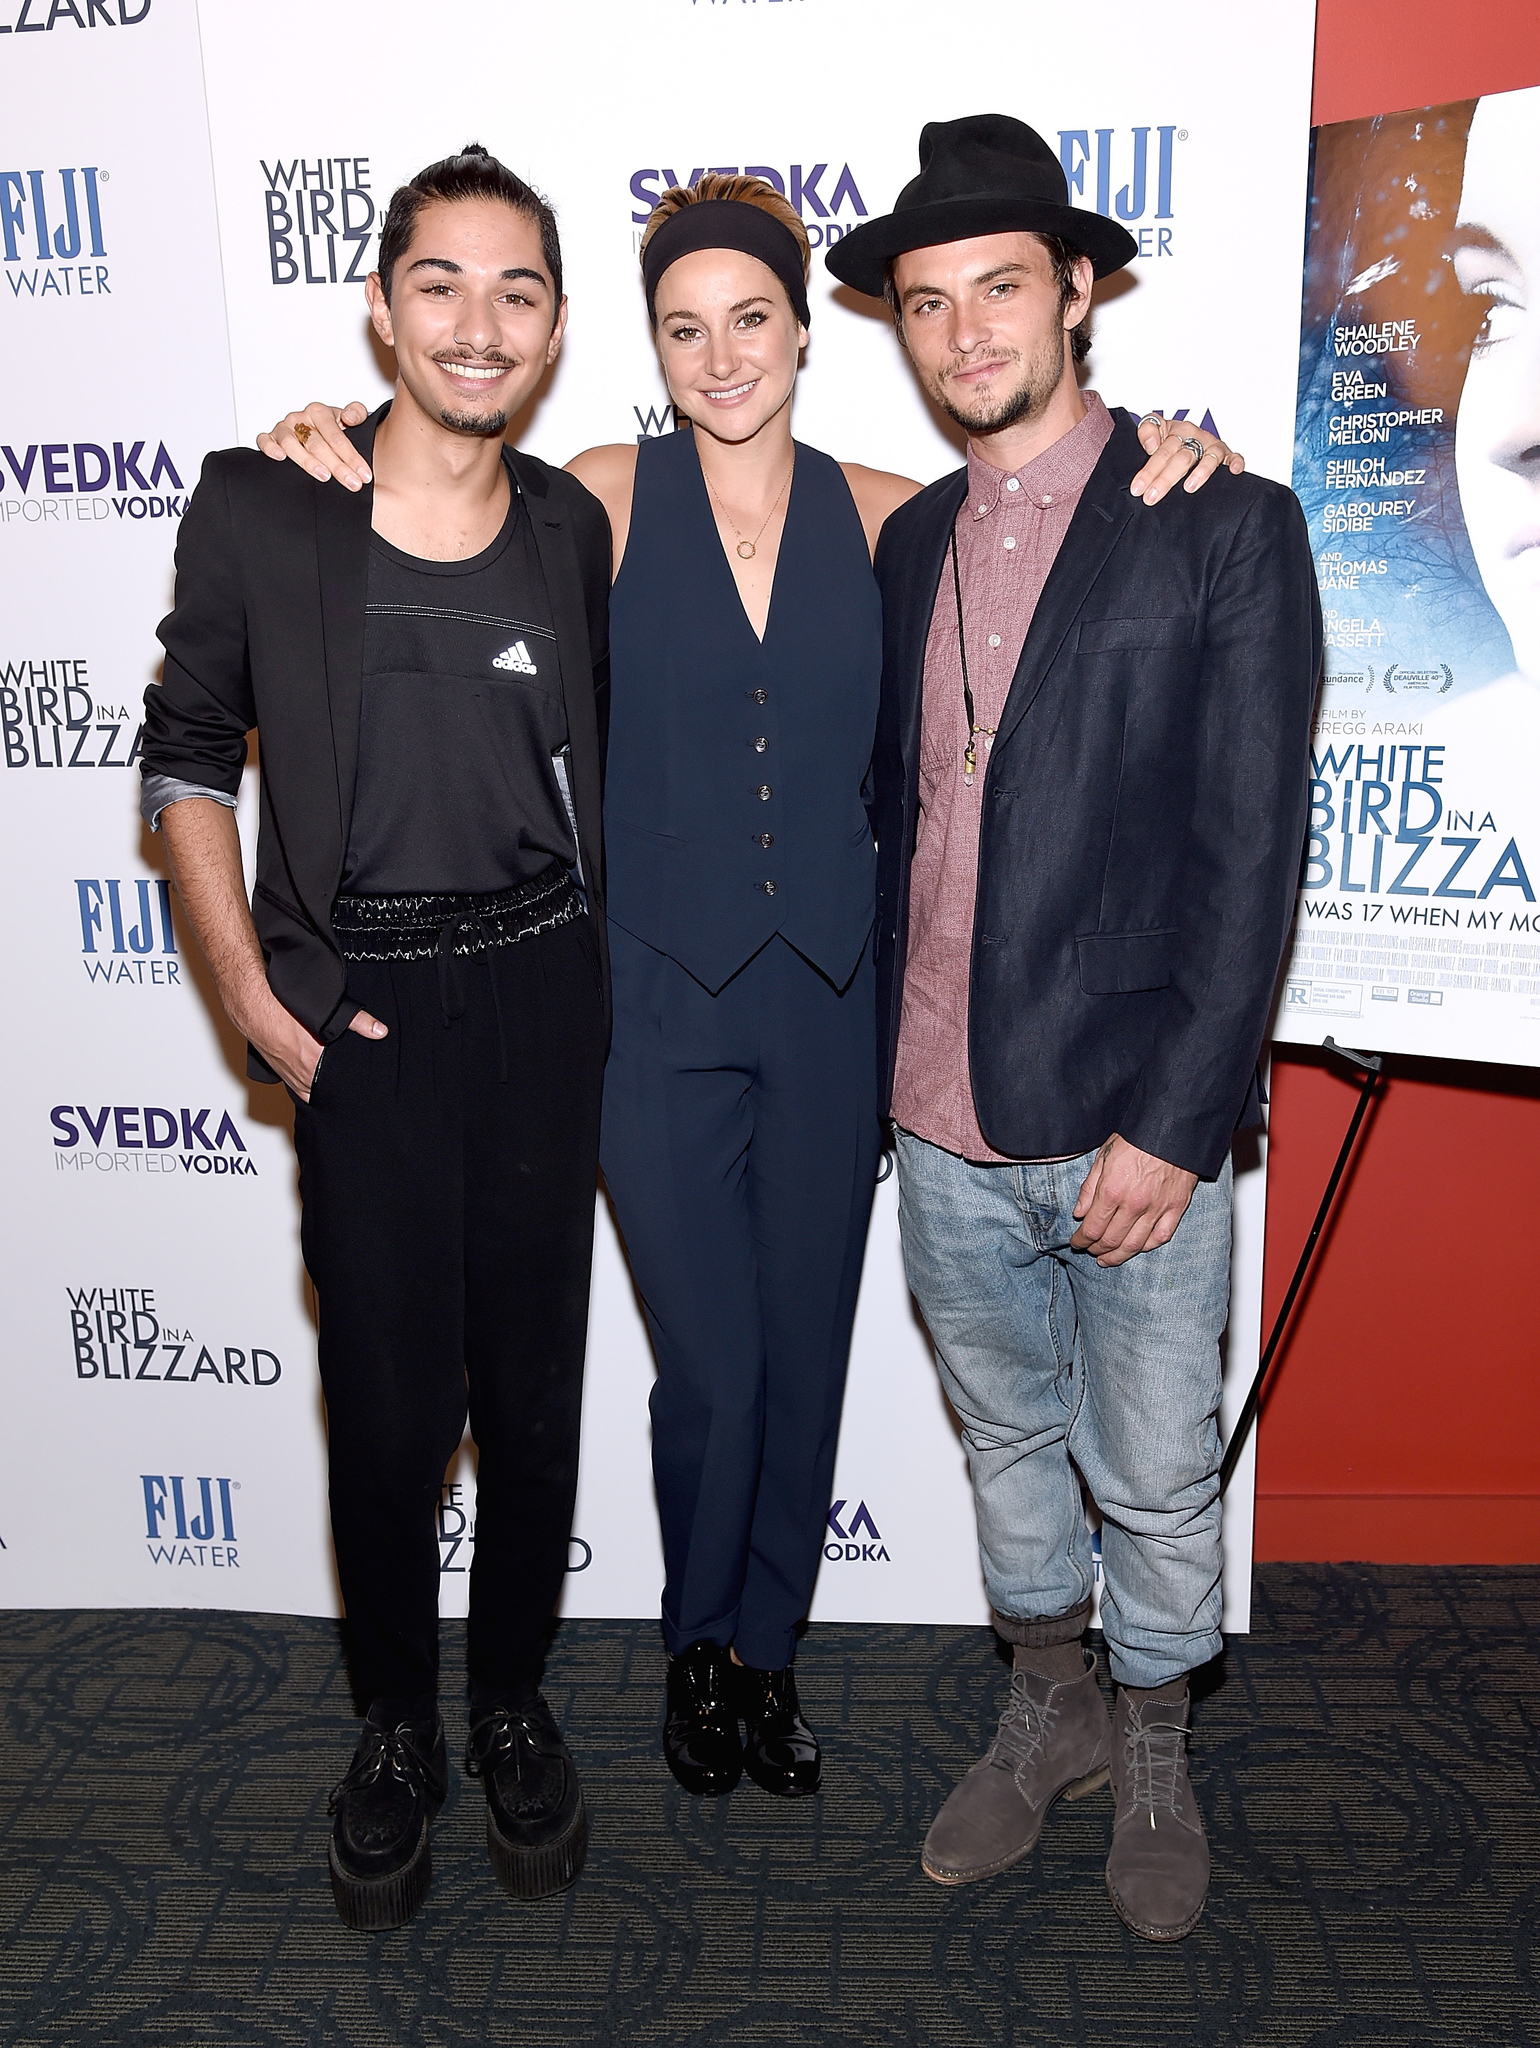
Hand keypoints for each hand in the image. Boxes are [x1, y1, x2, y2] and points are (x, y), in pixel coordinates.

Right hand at [228, 982, 386, 1100]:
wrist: (251, 1005)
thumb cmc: (281, 1009)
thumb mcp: (325, 1013)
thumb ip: (355, 1022)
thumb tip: (379, 1031)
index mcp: (313, 1063)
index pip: (337, 1085)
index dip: (350, 1086)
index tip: (360, 1086)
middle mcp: (299, 1073)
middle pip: (324, 1091)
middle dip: (336, 1089)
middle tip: (349, 1085)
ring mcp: (287, 1074)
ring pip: (308, 1091)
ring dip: (319, 1089)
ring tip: (333, 1084)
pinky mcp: (277, 1070)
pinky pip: (295, 1086)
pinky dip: (304, 1085)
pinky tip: (311, 1077)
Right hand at [257, 400, 371, 489]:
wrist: (317, 433)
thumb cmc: (333, 430)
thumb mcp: (350, 419)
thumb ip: (356, 413)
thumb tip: (349, 417)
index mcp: (319, 412)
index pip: (337, 436)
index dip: (352, 456)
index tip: (364, 474)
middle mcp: (300, 419)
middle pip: (317, 444)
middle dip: (337, 466)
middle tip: (352, 483)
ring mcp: (284, 428)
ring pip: (292, 444)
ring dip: (308, 461)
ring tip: (324, 476)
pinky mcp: (270, 438)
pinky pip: (264, 440)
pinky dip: (269, 447)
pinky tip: (280, 458)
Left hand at [1071, 1134, 1197, 1266]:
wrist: (1171, 1129)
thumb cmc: (1136, 1139)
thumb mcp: (1103, 1156)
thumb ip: (1089, 1187)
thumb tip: (1079, 1212)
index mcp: (1112, 1191)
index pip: (1092, 1228)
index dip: (1081, 1240)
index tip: (1076, 1242)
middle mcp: (1134, 1205)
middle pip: (1111, 1240)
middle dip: (1096, 1249)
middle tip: (1089, 1251)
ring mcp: (1157, 1208)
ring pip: (1134, 1245)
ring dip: (1118, 1256)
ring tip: (1107, 1259)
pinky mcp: (1176, 1207)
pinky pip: (1161, 1237)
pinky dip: (1147, 1247)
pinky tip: (1137, 1249)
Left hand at [1130, 414, 1243, 503]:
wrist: (1186, 435)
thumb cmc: (1169, 438)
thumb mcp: (1153, 429)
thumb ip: (1147, 431)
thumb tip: (1151, 444)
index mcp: (1177, 431)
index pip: (1162, 452)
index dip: (1149, 470)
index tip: (1137, 487)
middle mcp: (1196, 437)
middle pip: (1182, 458)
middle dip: (1165, 479)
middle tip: (1152, 497)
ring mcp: (1212, 446)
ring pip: (1208, 458)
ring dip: (1200, 473)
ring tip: (1188, 488)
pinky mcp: (1227, 455)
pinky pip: (1234, 457)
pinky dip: (1235, 463)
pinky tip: (1232, 472)